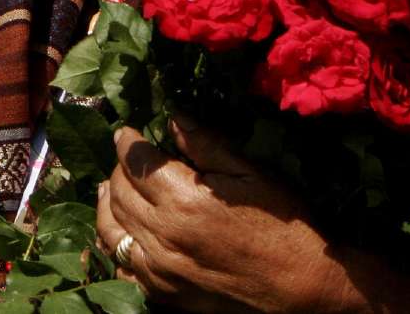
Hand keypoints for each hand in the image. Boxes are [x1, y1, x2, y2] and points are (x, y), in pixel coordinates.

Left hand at [94, 117, 409, 313]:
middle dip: (119, 167)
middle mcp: (162, 234)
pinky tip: (120, 230)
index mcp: (183, 200)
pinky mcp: (162, 292)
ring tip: (111, 187)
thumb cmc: (284, 227)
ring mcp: (158, 268)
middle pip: (119, 190)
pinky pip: (121, 265)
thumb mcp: (251, 175)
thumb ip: (206, 145)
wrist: (301, 289)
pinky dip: (114, 243)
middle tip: (127, 157)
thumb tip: (173, 116)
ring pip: (111, 228)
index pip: (136, 160)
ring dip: (108, 202)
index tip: (126, 131)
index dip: (127, 140)